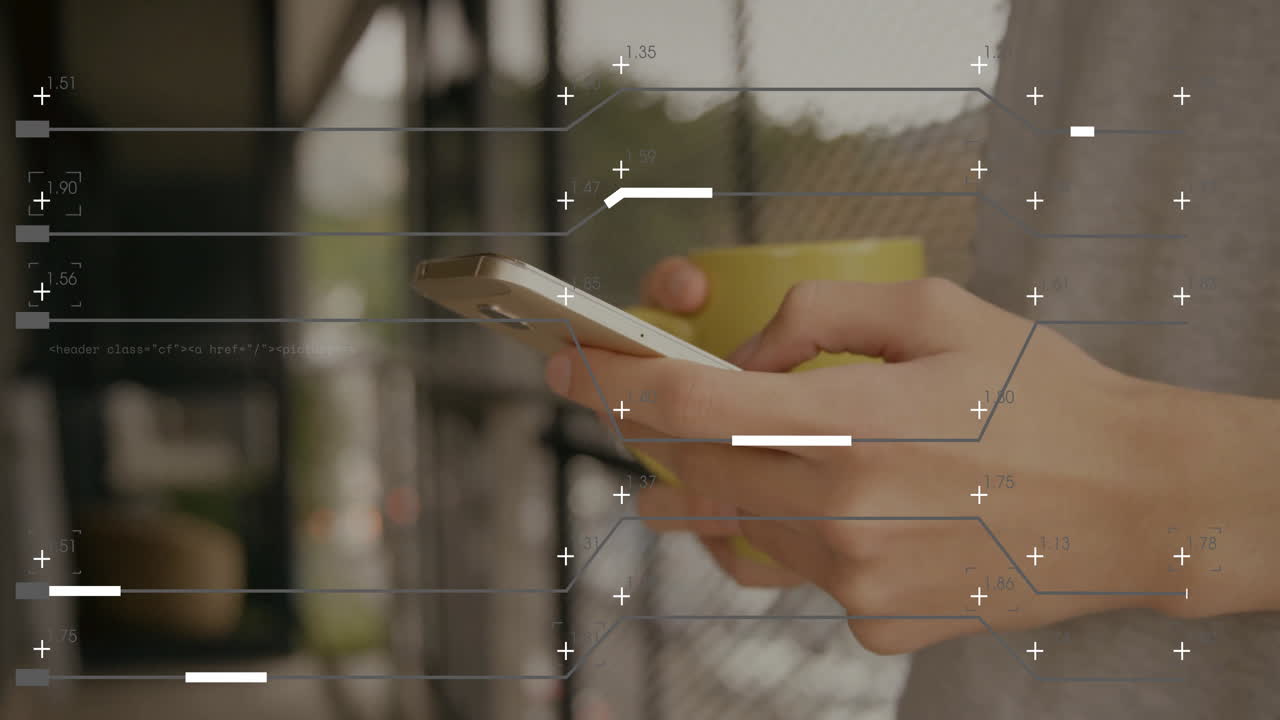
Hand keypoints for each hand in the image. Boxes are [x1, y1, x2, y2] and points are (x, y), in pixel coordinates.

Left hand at [545, 276, 1261, 653]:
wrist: (1135, 501)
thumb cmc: (1041, 394)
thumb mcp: (935, 311)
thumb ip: (818, 317)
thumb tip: (743, 355)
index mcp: (846, 423)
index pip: (684, 404)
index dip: (610, 381)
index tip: (566, 366)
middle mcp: (837, 512)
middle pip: (690, 476)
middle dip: (655, 440)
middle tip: (642, 414)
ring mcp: (853, 581)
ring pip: (737, 531)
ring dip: (716, 493)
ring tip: (706, 474)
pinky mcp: (876, 624)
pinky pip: (798, 574)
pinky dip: (791, 538)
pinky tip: (830, 513)